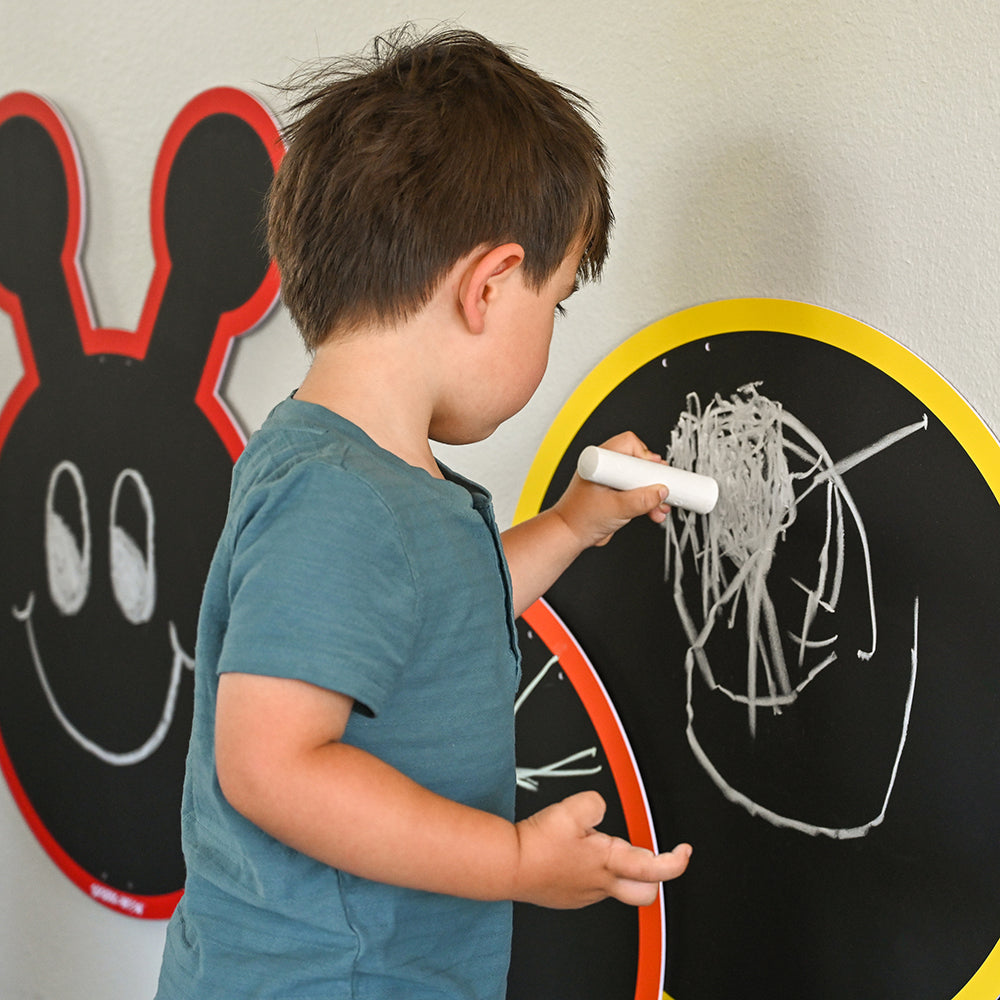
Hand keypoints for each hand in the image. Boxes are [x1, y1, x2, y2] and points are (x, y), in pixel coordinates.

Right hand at [512, 790, 691, 908]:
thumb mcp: (571, 810)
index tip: (684, 852)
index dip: (676, 862)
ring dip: (616, 867)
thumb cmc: (538, 844)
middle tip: (652, 858)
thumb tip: (600, 808)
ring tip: (594, 844)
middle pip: (644, 893)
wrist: (509, 866)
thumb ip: (595, 803)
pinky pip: (590, 884)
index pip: (656, 869)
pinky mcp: (568, 896)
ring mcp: (584, 894)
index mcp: (609, 863)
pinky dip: (591, 870)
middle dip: (655, 876)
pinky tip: (572, 855)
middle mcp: (601, 884)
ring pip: (614, 885)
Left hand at [554, 431, 670, 547]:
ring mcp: (611, 480)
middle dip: (653, 477)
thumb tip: (660, 492)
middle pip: (638, 461)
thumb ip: (640, 501)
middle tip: (662, 487)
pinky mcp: (616, 493)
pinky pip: (636, 491)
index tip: (655, 473)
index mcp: (599, 461)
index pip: (628, 444)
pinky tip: (654, 511)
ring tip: (660, 505)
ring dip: (653, 492)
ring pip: (640, 478)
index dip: (645, 457)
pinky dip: (647, 500)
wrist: (570, 536)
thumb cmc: (580, 519)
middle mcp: (606, 467)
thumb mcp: (616, 508)